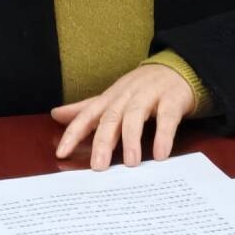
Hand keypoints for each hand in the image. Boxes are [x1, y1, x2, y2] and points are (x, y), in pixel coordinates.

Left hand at [51, 64, 194, 169]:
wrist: (178, 67)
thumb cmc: (141, 87)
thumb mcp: (112, 96)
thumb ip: (86, 108)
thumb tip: (56, 114)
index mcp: (111, 98)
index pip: (88, 115)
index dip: (74, 132)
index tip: (62, 152)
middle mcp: (127, 95)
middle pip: (111, 118)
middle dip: (103, 141)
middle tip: (98, 166)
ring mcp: (150, 95)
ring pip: (136, 115)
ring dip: (132, 139)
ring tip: (131, 163)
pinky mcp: (172, 99)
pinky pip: (167, 117)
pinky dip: (163, 135)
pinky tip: (160, 154)